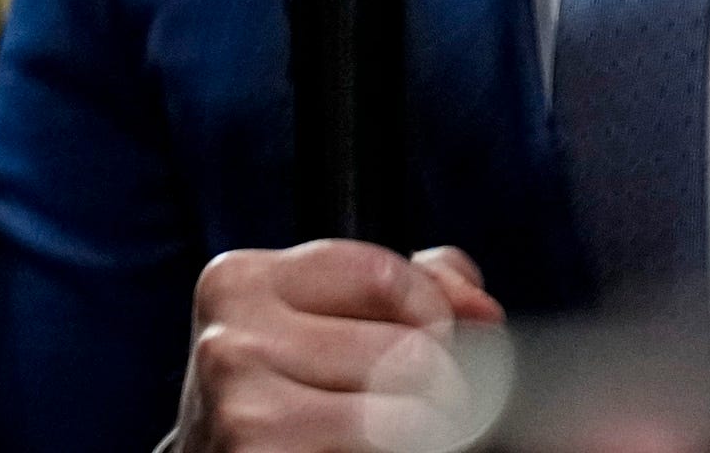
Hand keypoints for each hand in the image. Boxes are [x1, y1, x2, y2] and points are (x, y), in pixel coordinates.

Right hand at [175, 242, 503, 452]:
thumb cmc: (286, 397)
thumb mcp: (327, 322)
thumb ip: (406, 289)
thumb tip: (478, 306)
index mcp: (241, 282)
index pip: (384, 275)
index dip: (431, 315)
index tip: (425, 343)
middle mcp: (232, 338)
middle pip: (409, 351)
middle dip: (436, 388)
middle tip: (409, 411)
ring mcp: (243, 406)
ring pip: (408, 415)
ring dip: (424, 436)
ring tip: (386, 440)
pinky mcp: (261, 451)